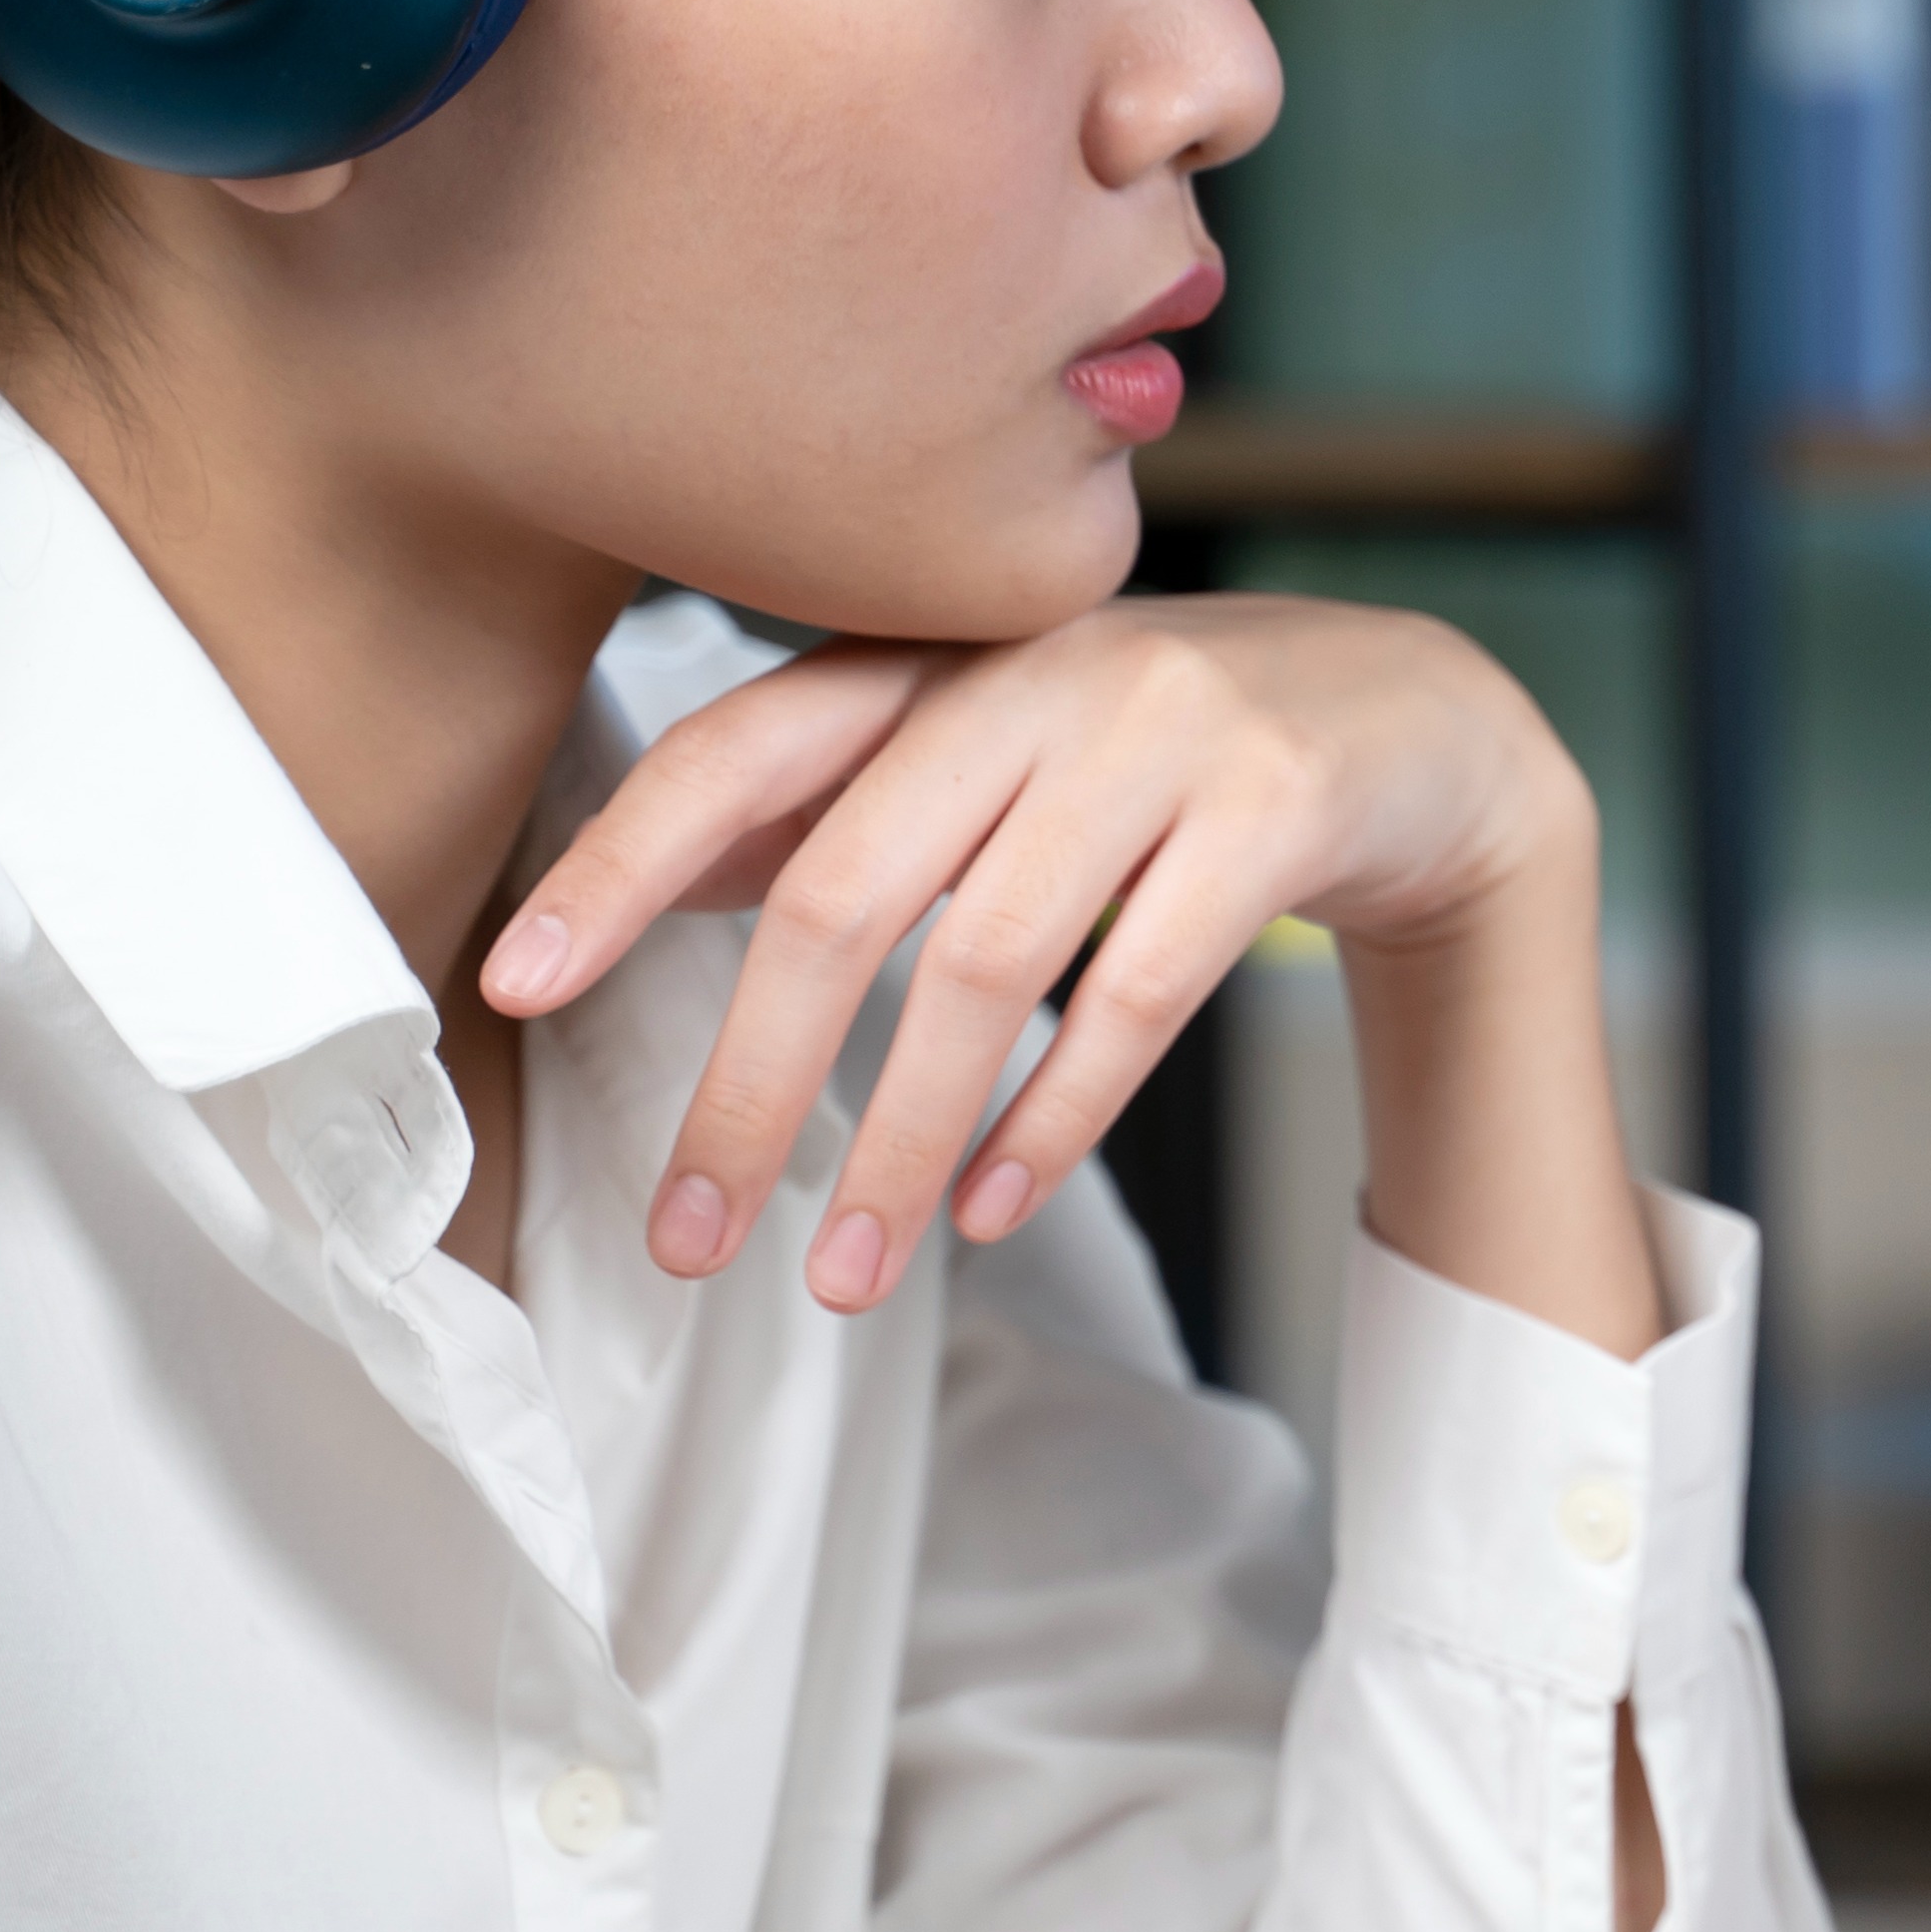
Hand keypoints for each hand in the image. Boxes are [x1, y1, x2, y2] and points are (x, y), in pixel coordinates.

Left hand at [481, 595, 1592, 1310]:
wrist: (1414, 719)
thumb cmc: (1162, 750)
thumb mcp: (987, 747)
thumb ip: (832, 803)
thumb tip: (634, 892)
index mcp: (932, 657)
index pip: (738, 751)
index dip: (620, 863)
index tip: (515, 984)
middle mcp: (1032, 677)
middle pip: (845, 892)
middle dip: (753, 1080)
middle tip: (689, 1235)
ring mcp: (1163, 732)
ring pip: (989, 963)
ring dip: (904, 1140)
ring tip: (845, 1274)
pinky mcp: (1276, 805)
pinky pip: (1140, 992)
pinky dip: (1058, 1118)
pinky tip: (997, 1207)